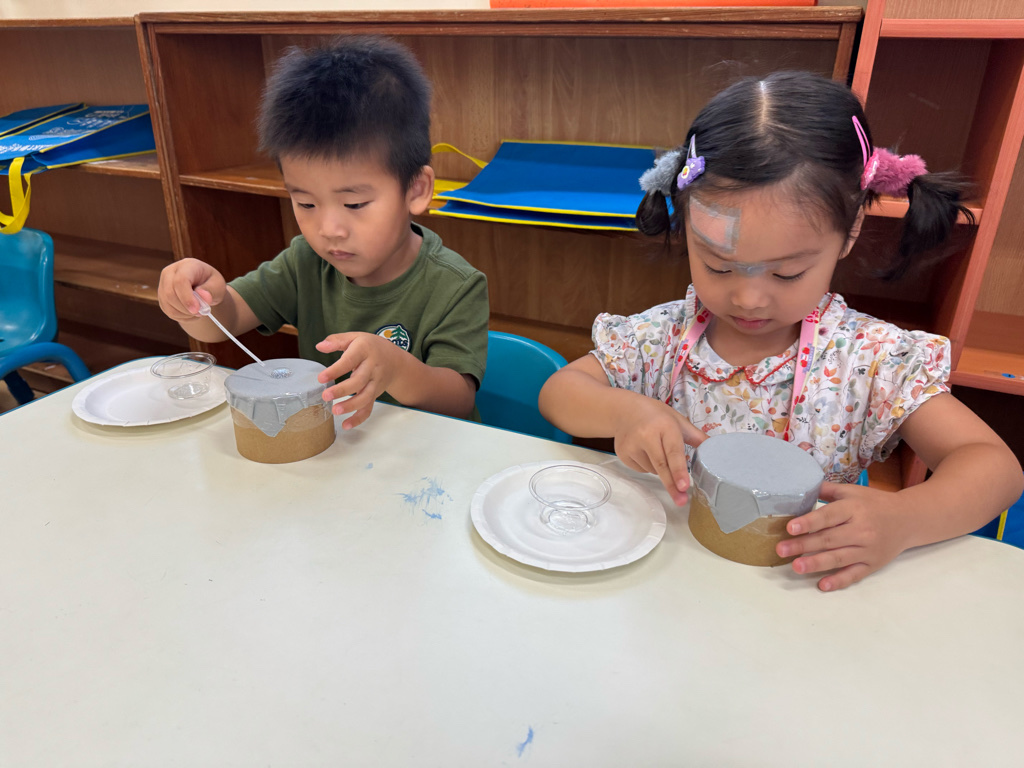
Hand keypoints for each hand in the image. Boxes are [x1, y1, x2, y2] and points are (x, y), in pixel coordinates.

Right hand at [157, 258, 226, 321]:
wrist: (203, 287)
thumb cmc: (211, 283)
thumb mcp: (218, 285)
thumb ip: (211, 290)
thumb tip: (204, 297)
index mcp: (187, 265)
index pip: (180, 280)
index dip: (187, 297)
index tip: (197, 309)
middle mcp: (170, 273)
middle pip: (170, 293)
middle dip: (186, 308)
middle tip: (201, 312)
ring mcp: (163, 284)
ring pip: (168, 304)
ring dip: (185, 313)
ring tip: (198, 311)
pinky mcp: (162, 297)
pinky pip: (168, 311)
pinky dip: (182, 316)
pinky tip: (191, 312)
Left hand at [315, 332, 404, 429]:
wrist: (395, 360)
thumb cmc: (370, 347)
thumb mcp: (355, 337)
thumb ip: (337, 341)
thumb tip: (319, 346)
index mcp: (365, 351)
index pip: (350, 360)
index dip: (336, 370)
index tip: (321, 378)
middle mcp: (372, 368)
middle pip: (359, 381)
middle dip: (342, 390)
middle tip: (325, 396)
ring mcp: (375, 383)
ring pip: (365, 397)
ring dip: (351, 405)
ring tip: (335, 410)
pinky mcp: (375, 394)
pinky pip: (369, 408)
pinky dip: (359, 418)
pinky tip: (346, 425)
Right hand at [612, 396, 705, 505]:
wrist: (625, 411)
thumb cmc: (656, 416)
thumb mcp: (677, 420)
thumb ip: (696, 436)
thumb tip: (716, 450)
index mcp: (664, 426)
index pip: (673, 451)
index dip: (679, 470)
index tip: (684, 486)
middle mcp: (646, 435)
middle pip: (661, 466)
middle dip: (672, 486)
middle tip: (681, 501)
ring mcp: (632, 446)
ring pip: (653, 470)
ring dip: (661, 470)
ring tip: (656, 450)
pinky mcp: (623, 454)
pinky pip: (642, 469)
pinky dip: (648, 467)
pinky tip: (645, 452)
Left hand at [776, 482, 912, 591]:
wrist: (908, 519)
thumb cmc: (874, 503)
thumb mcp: (852, 491)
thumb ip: (827, 490)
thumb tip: (799, 488)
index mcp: (854, 509)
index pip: (828, 516)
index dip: (809, 523)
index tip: (790, 528)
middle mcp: (861, 530)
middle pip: (829, 539)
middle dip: (803, 545)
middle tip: (781, 550)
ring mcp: (868, 550)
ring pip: (839, 558)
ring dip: (816, 564)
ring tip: (796, 567)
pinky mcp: (873, 565)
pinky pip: (855, 574)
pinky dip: (839, 581)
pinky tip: (823, 585)